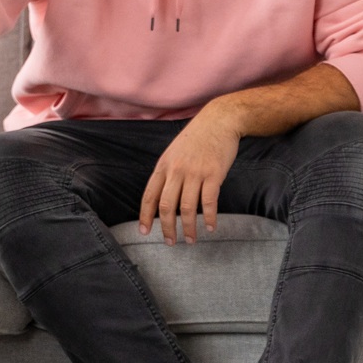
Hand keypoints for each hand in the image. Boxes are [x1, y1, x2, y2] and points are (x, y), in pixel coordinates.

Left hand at [140, 105, 241, 244]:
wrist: (219, 120)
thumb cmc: (196, 138)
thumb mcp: (173, 152)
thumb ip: (167, 173)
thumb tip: (162, 197)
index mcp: (163, 166)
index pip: (149, 196)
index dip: (145, 216)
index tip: (143, 232)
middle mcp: (176, 171)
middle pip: (166, 206)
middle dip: (167, 228)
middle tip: (170, 242)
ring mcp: (195, 172)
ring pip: (187, 208)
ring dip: (189, 228)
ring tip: (190, 240)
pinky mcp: (214, 174)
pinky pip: (209, 202)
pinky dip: (210, 218)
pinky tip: (211, 228)